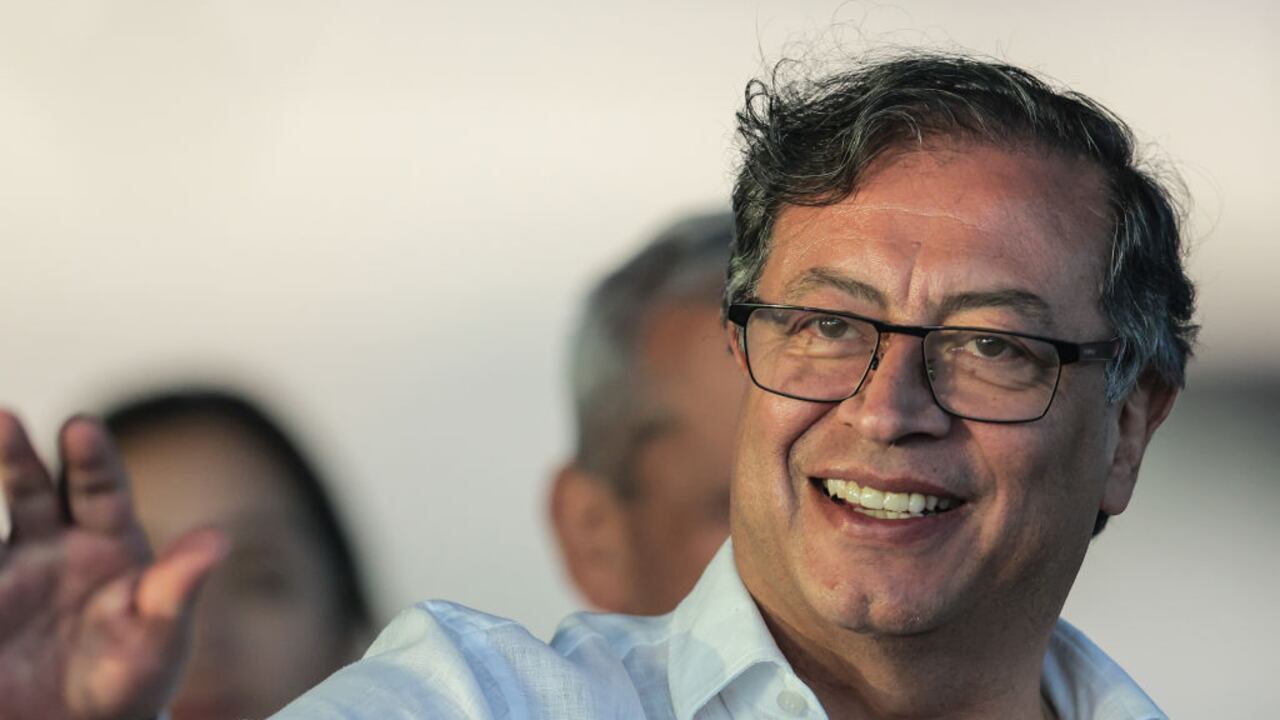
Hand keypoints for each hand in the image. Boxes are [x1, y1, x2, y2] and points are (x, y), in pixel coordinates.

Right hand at [0, 412, 226, 719]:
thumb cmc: (133, 677)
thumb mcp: (160, 637)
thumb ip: (180, 586)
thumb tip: (219, 539)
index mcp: (110, 541)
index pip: (102, 487)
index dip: (92, 457)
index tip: (81, 428)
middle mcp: (54, 544)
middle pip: (34, 487)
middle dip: (18, 453)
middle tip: (6, 419)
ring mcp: (9, 569)